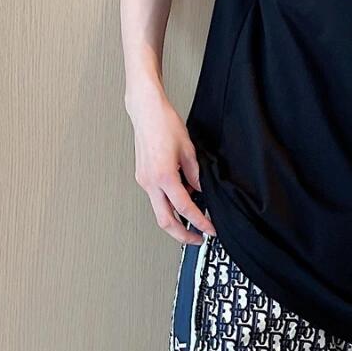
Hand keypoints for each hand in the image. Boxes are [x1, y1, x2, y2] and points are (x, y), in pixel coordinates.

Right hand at [127, 84, 215, 245]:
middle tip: (197, 239)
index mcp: (164, 176)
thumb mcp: (188, 150)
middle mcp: (150, 182)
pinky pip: (156, 197)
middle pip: (165, 221)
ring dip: (175, 219)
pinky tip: (181, 198)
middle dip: (182, 234)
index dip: (199, 222)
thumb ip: (195, 174)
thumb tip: (200, 190)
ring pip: (159, 211)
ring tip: (193, 218)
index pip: (185, 208)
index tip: (209, 230)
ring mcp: (144, 180)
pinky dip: (169, 203)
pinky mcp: (142, 176)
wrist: (146, 112)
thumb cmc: (164, 124)